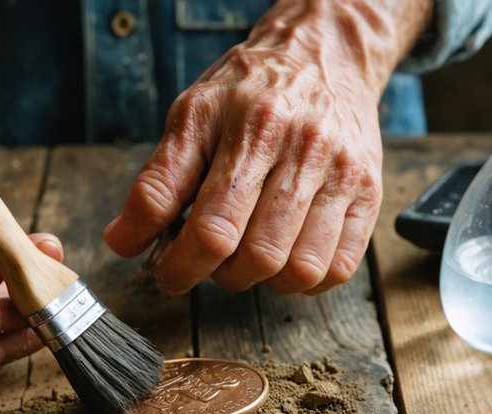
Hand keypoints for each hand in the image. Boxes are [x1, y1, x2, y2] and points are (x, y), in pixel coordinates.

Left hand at [104, 0, 430, 294]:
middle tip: (205, 262)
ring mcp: (342, 173)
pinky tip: (284, 259)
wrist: (325, 53)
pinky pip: (338, 268)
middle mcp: (303, 148)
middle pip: (256, 256)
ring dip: (261, 281)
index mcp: (251, 127)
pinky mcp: (369, 192)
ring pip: (299, 270)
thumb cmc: (249, 90)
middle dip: (218, 275)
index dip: (179, 266)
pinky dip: (304, 281)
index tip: (164, 272)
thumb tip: (122, 241)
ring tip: (244, 259)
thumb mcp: (192, 116)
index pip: (212, 227)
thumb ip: (157, 181)